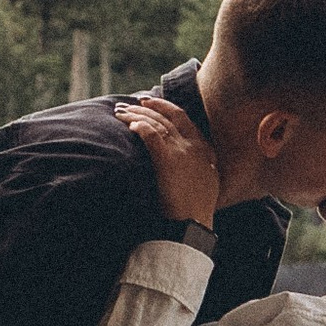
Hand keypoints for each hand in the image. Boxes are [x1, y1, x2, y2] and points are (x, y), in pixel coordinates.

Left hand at [116, 92, 219, 228]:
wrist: (193, 224)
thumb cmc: (195, 209)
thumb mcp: (206, 181)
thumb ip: (198, 165)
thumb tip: (184, 161)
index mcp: (204, 149)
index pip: (182, 117)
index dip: (164, 106)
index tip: (149, 102)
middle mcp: (194, 146)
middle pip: (166, 117)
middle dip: (146, 107)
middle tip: (128, 103)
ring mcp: (181, 151)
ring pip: (156, 123)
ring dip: (136, 115)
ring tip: (120, 112)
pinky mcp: (168, 160)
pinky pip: (151, 135)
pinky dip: (139, 126)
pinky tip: (128, 125)